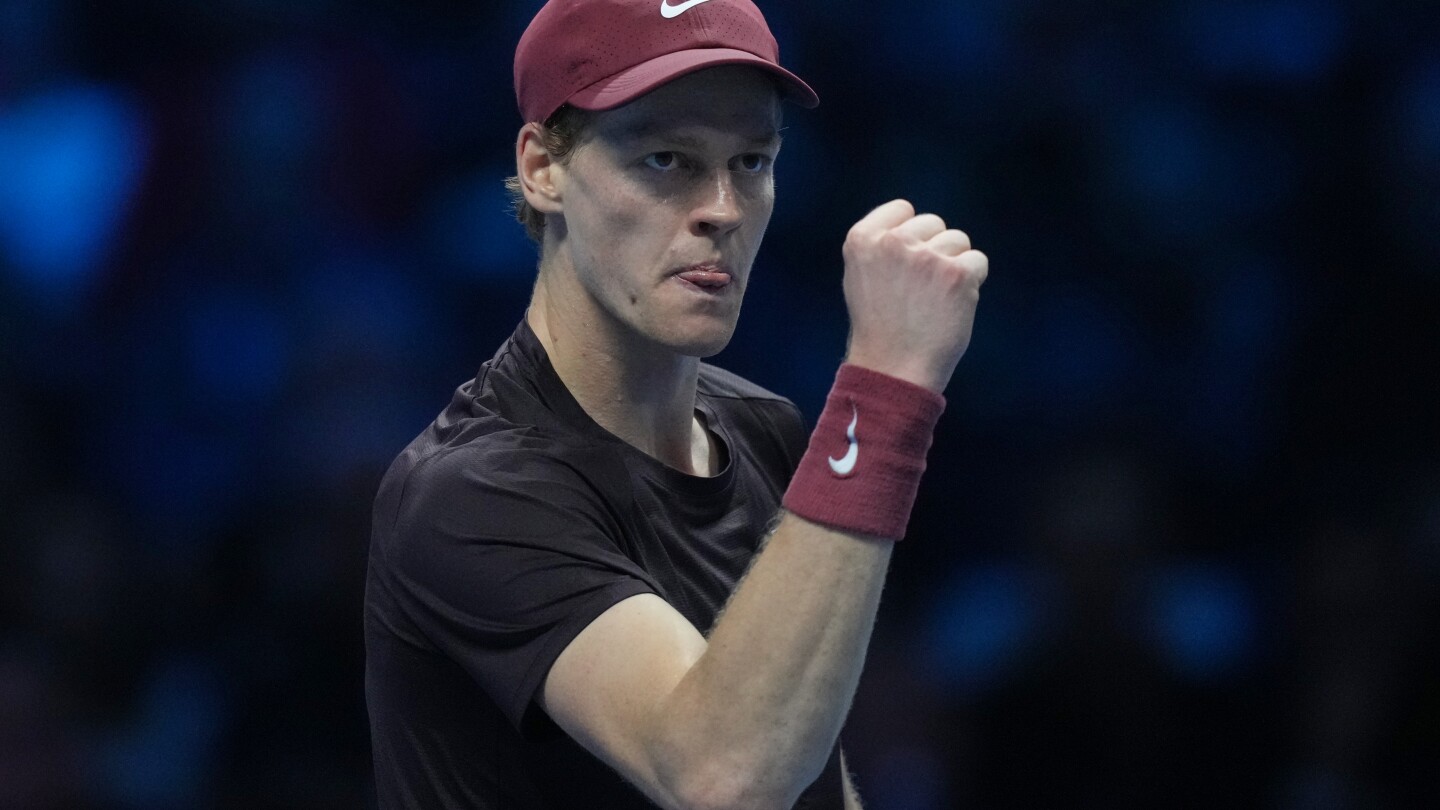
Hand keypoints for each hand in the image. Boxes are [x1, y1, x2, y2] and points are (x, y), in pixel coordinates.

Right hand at [840, 200, 987, 392]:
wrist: (894, 369)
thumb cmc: (880, 327)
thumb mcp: (862, 276)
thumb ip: (882, 245)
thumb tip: (915, 223)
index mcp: (862, 239)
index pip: (903, 209)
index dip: (910, 235)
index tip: (903, 267)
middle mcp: (893, 242)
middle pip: (933, 223)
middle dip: (933, 250)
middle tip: (918, 290)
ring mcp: (926, 257)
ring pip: (958, 241)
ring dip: (953, 267)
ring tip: (933, 300)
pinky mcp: (956, 274)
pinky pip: (977, 262)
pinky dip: (971, 283)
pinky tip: (951, 306)